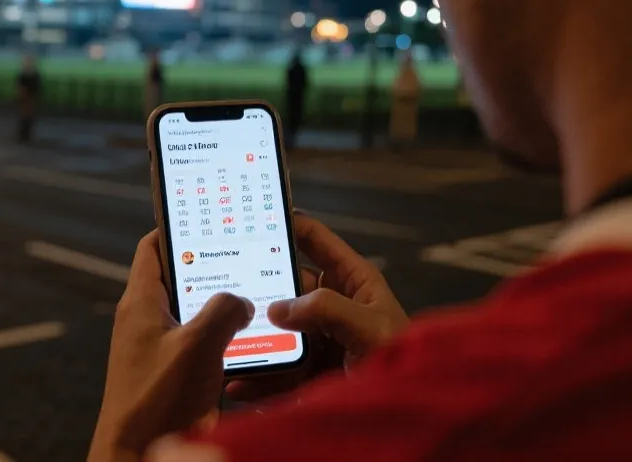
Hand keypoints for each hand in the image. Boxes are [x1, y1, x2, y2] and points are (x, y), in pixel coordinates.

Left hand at [89, 231, 253, 461]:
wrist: (137, 457)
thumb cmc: (156, 402)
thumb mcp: (196, 346)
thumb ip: (223, 311)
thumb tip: (240, 300)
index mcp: (140, 302)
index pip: (153, 247)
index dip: (178, 228)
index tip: (208, 217)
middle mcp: (147, 321)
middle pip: (182, 278)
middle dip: (214, 268)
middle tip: (248, 255)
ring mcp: (160, 348)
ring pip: (196, 313)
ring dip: (225, 308)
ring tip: (260, 296)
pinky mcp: (174, 374)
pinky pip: (202, 345)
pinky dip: (226, 340)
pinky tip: (254, 342)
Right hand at [225, 212, 406, 401]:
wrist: (405, 416)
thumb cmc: (403, 362)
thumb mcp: (370, 328)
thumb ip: (328, 309)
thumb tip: (279, 307)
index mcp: (353, 282)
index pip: (317, 242)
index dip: (290, 224)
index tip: (257, 216)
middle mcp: (332, 307)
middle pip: (286, 287)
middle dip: (258, 287)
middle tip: (225, 285)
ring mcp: (319, 341)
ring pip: (277, 331)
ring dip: (252, 336)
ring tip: (226, 338)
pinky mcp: (310, 374)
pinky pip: (277, 371)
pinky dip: (256, 377)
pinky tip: (238, 382)